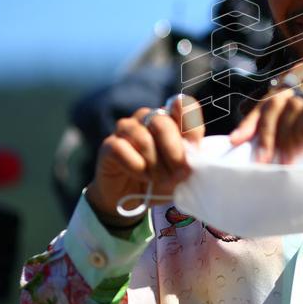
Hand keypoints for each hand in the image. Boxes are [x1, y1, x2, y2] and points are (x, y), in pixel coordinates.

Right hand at [85, 95, 204, 229]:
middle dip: (173, 153)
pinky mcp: (109, 145)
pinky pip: (121, 149)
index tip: (194, 149)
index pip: (182, 105)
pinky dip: (135, 166)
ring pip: (143, 138)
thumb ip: (189, 157)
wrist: (130, 198)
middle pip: (162, 123)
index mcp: (170, 118)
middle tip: (178, 174)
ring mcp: (126, 129)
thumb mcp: (181, 171)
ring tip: (158, 179)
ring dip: (154, 164)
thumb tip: (191, 153)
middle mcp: (147, 118)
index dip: (190, 127)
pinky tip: (140, 175)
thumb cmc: (160, 181)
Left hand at [229, 56, 302, 169]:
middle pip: (276, 99)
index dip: (252, 119)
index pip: (271, 95)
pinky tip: (296, 155)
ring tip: (279, 163)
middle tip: (257, 160)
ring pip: (291, 106)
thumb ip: (292, 128)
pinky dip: (300, 136)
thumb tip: (259, 146)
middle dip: (262, 132)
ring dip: (281, 139)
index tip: (236, 142)